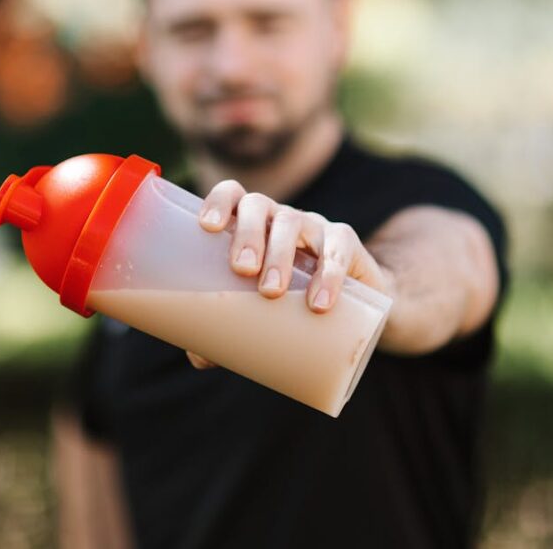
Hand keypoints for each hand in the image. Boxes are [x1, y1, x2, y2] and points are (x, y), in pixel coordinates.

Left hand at [186, 180, 387, 369]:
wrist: (353, 308)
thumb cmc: (289, 302)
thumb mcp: (259, 311)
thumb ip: (227, 330)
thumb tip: (199, 358)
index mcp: (251, 224)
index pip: (233, 194)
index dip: (219, 201)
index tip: (208, 226)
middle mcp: (279, 217)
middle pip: (258, 206)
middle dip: (247, 233)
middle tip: (241, 269)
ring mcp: (313, 226)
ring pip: (292, 222)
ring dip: (279, 254)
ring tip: (270, 292)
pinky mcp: (346, 243)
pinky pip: (338, 247)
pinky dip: (329, 274)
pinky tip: (319, 302)